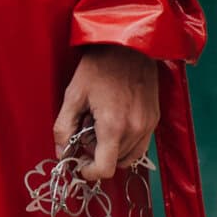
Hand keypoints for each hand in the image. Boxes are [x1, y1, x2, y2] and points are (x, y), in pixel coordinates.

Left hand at [54, 46, 160, 181]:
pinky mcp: (154, 119)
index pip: (105, 169)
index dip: (89, 171)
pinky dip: (126, 142)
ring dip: (112, 150)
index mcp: (113, 126)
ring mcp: (148, 125)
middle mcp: (135, 129)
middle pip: (115, 163)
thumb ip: (64, 128)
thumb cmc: (100, 66)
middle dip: (98, 155)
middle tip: (86, 132)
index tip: (80, 163)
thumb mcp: (73, 94)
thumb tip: (61, 153)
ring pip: (128, 156)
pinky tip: (115, 122)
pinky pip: (140, 144)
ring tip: (101, 125)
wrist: (130, 45)